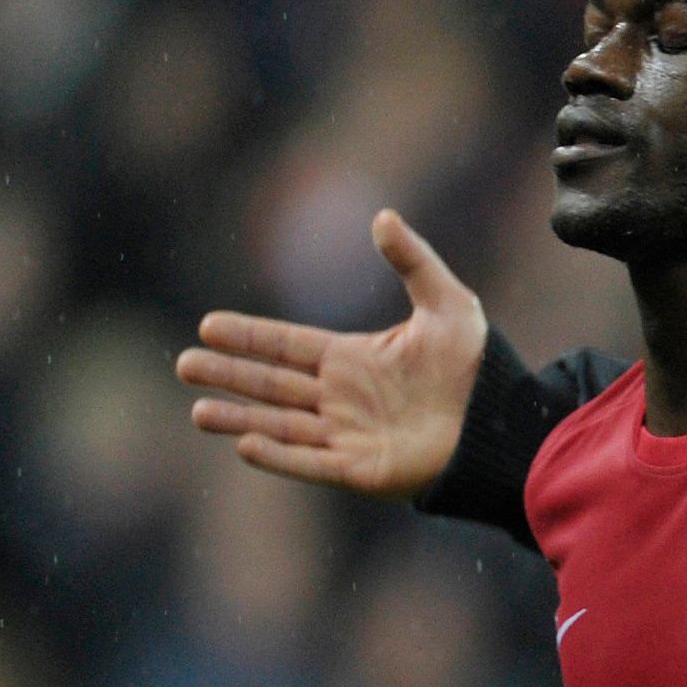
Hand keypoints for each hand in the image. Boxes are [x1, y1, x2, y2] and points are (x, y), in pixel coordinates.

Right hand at [178, 208, 486, 498]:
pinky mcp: (360, 470)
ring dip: (239, 417)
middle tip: (183, 365)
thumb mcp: (448, 303)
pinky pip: (310, 463)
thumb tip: (381, 216)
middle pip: (271, 384)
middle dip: (228, 375)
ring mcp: (347, 435)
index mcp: (351, 359)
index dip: (248, 336)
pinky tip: (245, 444)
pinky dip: (279, 455)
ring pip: (280, 425)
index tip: (208, 325)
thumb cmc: (477, 366)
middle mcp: (341, 398)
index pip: (286, 345)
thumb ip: (412, 260)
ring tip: (198, 411)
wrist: (502, 421)